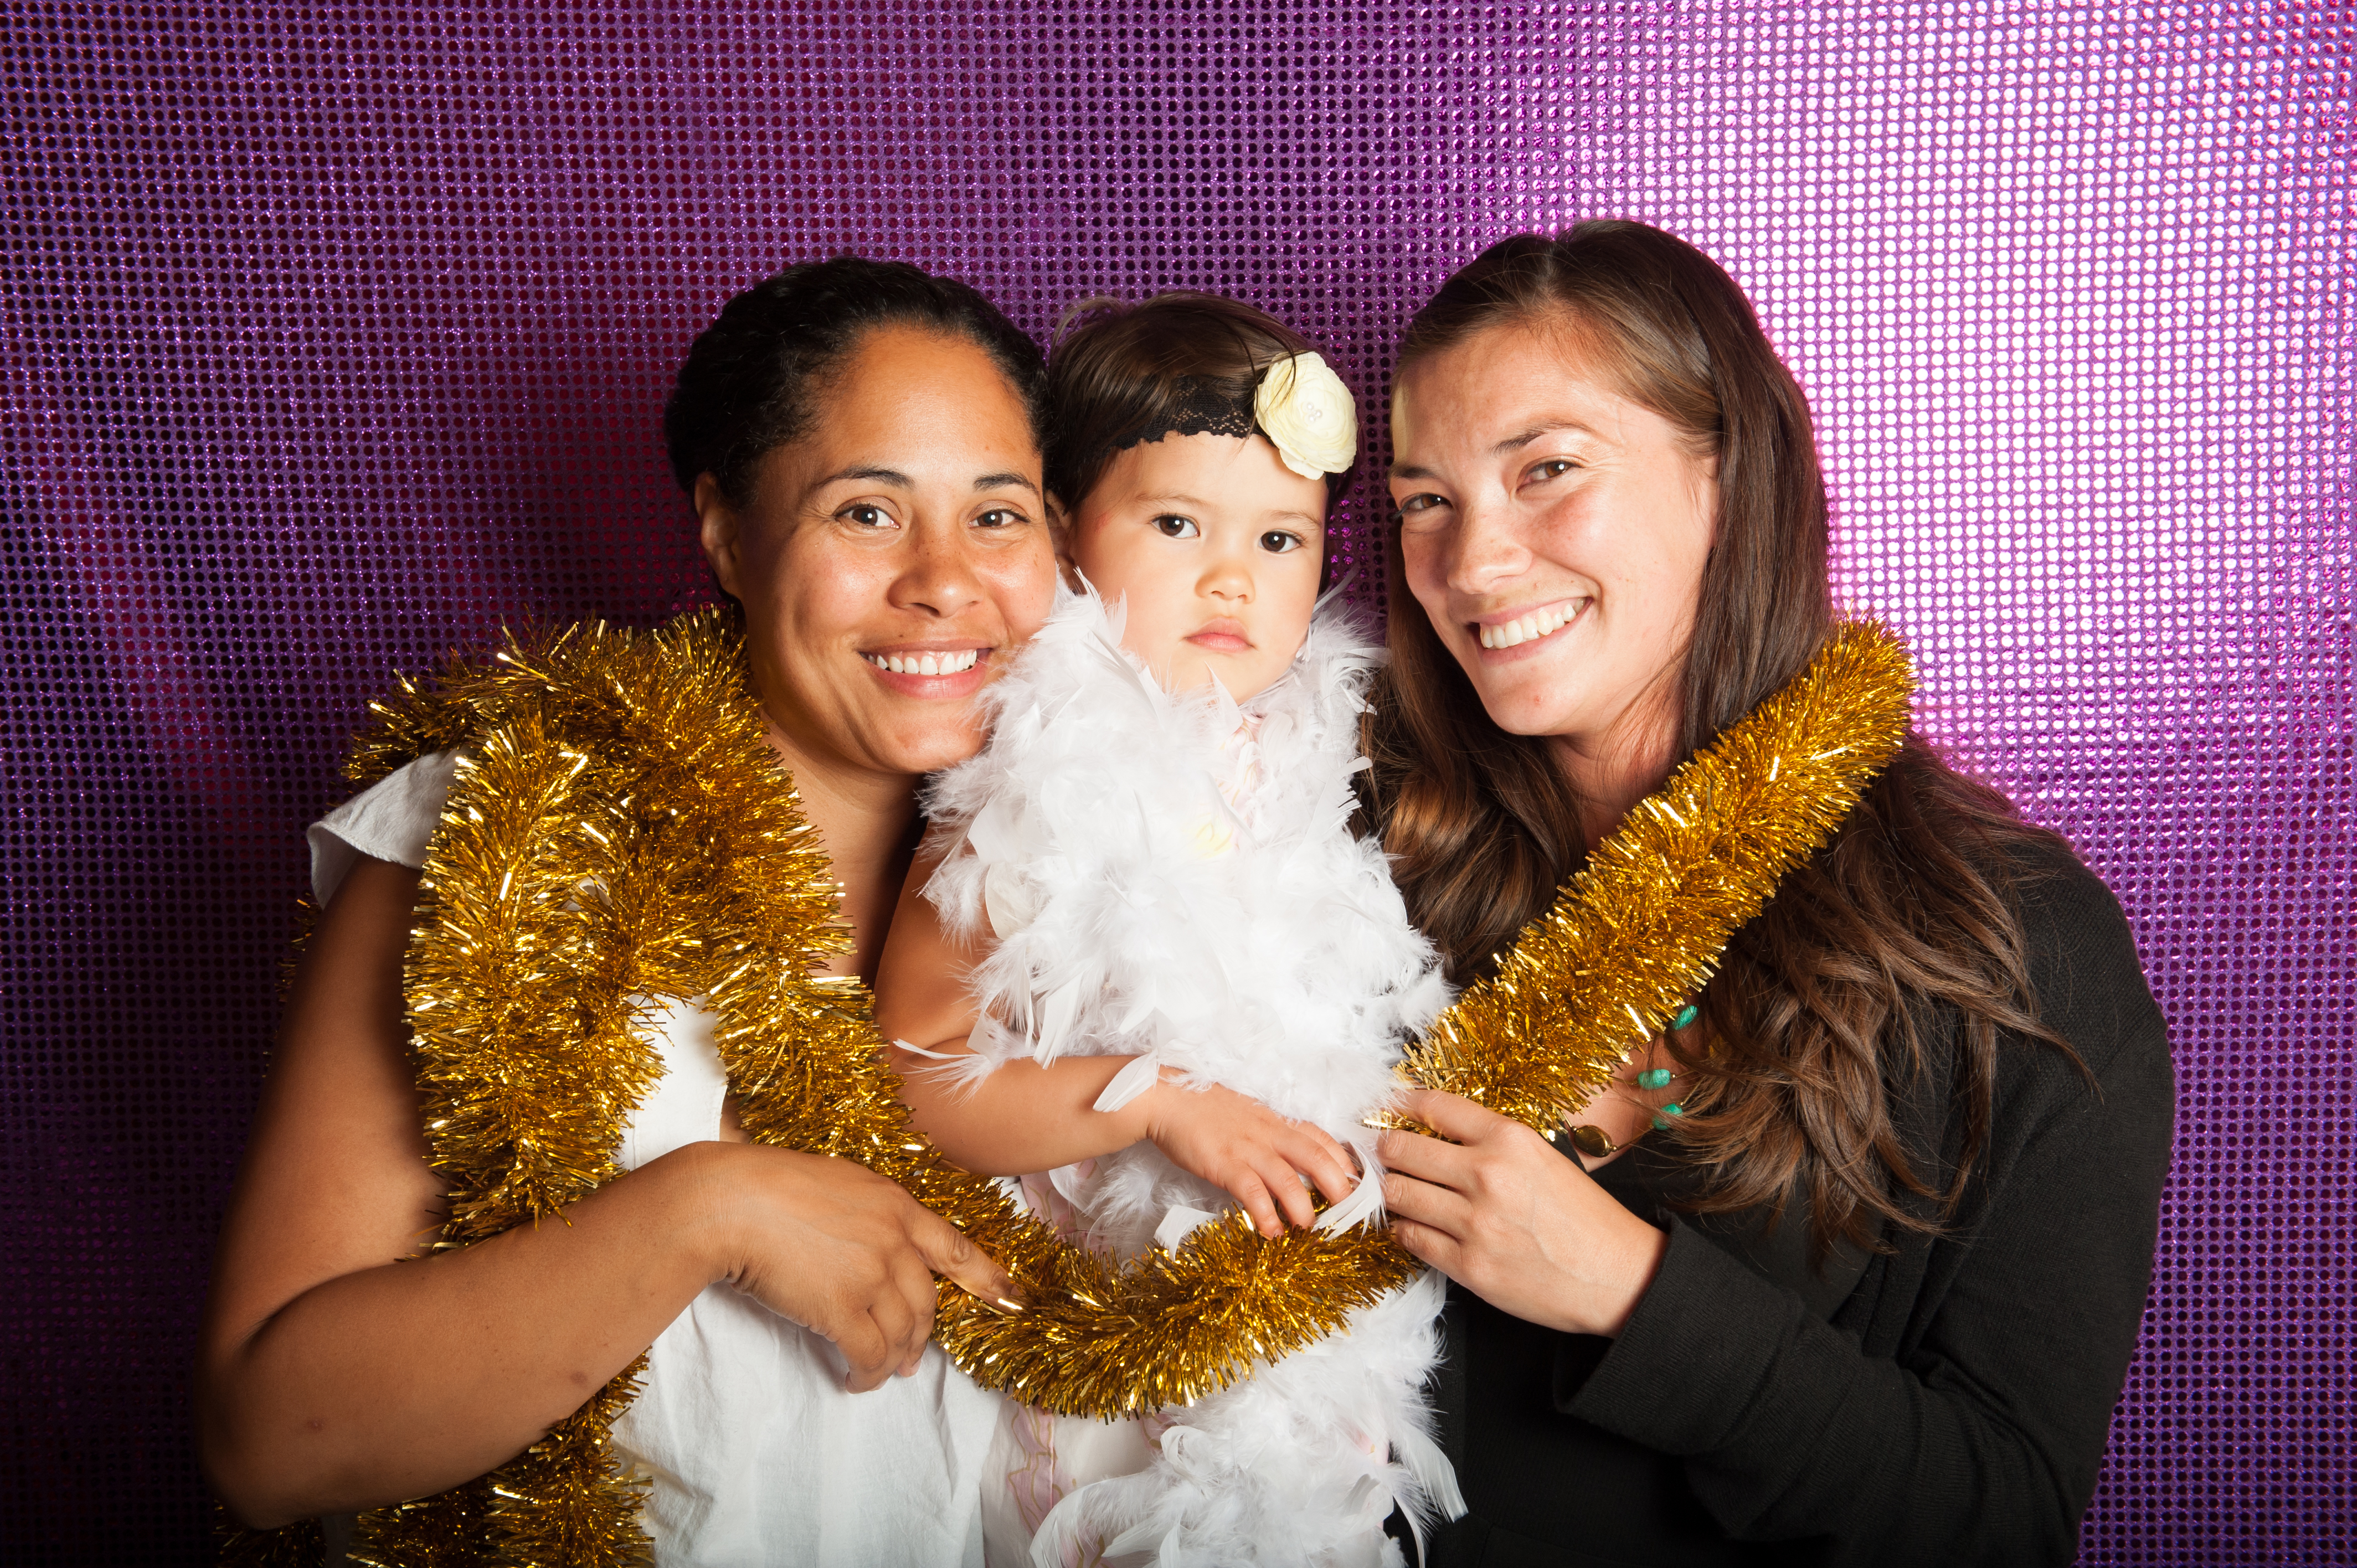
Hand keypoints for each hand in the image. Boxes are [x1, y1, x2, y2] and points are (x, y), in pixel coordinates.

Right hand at [691, 1142, 1019, 1390]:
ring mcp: (871, 1274)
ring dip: (896, 1360)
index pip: (954, 1247)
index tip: (1012, 1298)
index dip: (986, 1277)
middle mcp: (893, 1239)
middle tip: (912, 1356)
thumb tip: (865, 1244)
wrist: (729, 1201)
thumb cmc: (767, 1186)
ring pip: (904, 1333)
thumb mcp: (835, 1182)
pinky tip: (855, 1379)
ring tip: (881, 1372)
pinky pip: (871, 1354)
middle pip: (927, 1300)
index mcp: (895, 1204)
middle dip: (922, 1334)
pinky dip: (868, 1374)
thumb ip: (864, 1213)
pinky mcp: (842, 1308)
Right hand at [1141, 1080, 1360, 1237]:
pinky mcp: (1225, 1163)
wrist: (1167, 1098)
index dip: (1343, 1160)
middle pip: (1317, 1157)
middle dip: (1338, 1185)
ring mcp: (1248, 1148)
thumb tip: (1289, 1158)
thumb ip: (1270, 1132)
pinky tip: (1270, 1232)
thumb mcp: (1248, 1114)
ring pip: (1289, 1179)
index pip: (1321, 1137)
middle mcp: (1269, 1132)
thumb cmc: (1205, 1108)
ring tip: (1308, 1227)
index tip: (1356, 1182)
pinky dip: (1265, 1214)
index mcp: (1276, 1120)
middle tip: (1347, 1211)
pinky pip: (1252, 1193)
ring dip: (1303, 1207)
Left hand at [1379, 1088, 1667, 1336]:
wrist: (1616, 1275)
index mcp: (1509, 1139)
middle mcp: (1487, 1174)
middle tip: (1381, 1154)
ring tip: (1397, 1190)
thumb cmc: (1585, 1216)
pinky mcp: (1468, 1266)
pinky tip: (1413, 1225)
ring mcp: (1474, 1223)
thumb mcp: (1543, 1157)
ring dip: (1392, 1191)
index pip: (1433, 1106)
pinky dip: (1405, 1229)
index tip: (1385, 1109)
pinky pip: (1411, 1238)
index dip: (1399, 1105)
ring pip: (1398, 1194)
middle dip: (1385, 1150)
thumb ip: (1490, 1142)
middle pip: (1401, 1149)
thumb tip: (1434, 1133)